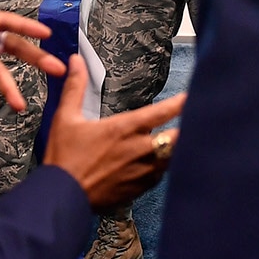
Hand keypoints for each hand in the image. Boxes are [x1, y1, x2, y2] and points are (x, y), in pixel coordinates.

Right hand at [43, 56, 185, 210]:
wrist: (62, 196)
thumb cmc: (64, 158)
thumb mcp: (66, 118)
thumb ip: (75, 86)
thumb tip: (76, 61)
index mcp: (124, 129)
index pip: (161, 112)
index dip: (180, 104)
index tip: (191, 97)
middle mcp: (138, 150)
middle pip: (177, 137)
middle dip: (187, 129)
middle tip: (196, 121)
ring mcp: (141, 171)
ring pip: (172, 157)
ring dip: (177, 148)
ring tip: (184, 140)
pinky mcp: (139, 188)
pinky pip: (161, 175)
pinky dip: (164, 166)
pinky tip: (160, 162)